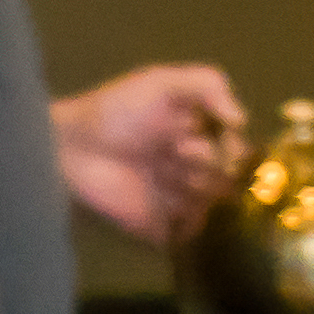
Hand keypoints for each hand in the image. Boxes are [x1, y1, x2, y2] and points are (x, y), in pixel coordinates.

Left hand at [50, 62, 245, 239]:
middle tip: (174, 149)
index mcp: (197, 135)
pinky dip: (190, 216)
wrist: (71, 150)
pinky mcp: (164, 227)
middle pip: (230, 174)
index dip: (228, 142)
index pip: (237, 146)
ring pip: (215, 200)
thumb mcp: (162, 83)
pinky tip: (166, 196)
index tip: (205, 131)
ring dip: (194, 183)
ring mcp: (180, 199)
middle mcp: (193, 168)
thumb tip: (242, 120)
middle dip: (207, 159)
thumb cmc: (115, 112)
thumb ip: (208, 85)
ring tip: (161, 169)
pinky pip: (195, 230)